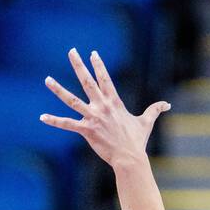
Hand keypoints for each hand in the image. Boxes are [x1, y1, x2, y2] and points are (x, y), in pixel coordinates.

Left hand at [41, 49, 169, 166]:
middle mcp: (102, 106)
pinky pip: (67, 124)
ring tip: (47, 79)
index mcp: (114, 102)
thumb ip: (155, 110)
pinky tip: (42, 117)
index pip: (104, 78)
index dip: (98, 65)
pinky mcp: (86, 130)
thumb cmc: (137, 141)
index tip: (92, 53)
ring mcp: (93, 117)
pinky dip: (54, 121)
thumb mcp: (146, 122)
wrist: (130, 157)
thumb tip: (168, 104)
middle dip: (79, 65)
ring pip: (72, 100)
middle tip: (71, 51)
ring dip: (58, 89)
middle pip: (87, 81)